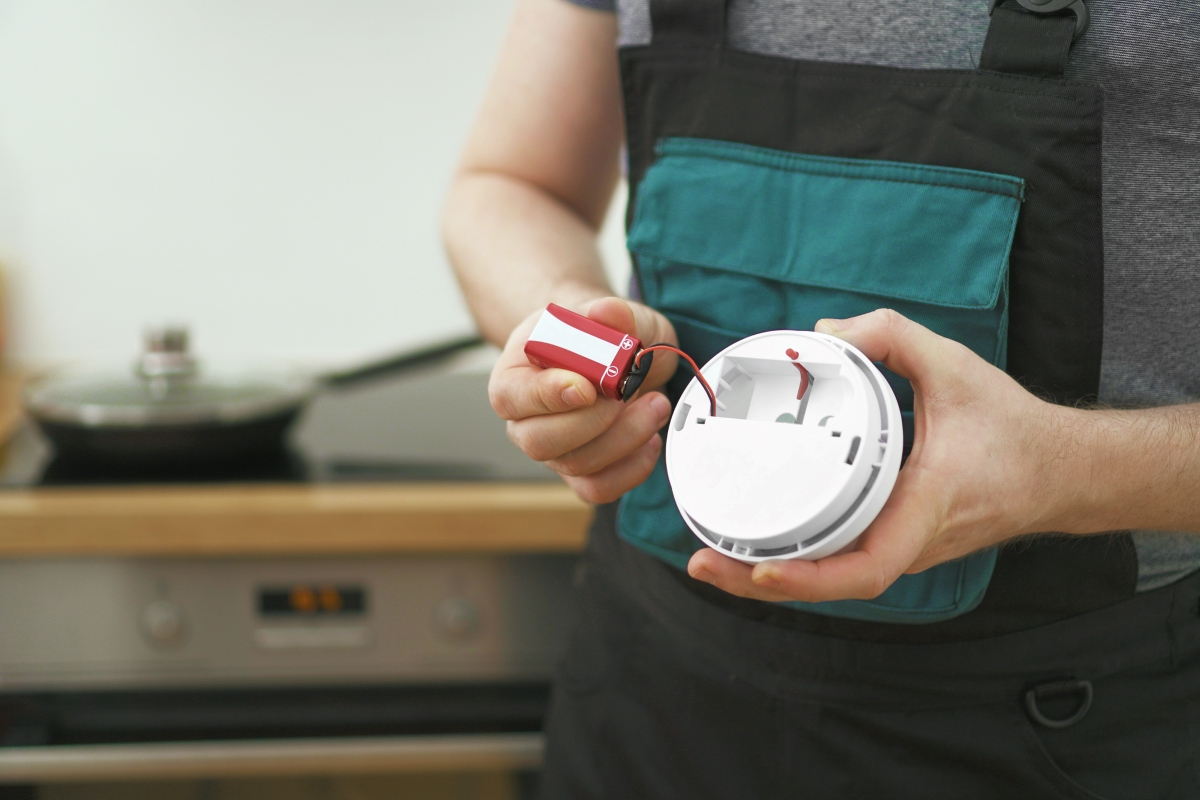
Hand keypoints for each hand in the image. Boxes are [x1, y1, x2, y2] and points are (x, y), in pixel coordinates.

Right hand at [490, 297, 678, 503]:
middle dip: (592, 423)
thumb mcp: (614, 314)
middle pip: (539, 442)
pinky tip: (650, 440)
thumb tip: (607, 312)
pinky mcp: (582, 472)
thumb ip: (614, 312)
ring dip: (622, 439)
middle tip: (627, 395)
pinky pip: (597, 488)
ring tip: (654, 405)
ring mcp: (553, 450)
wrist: (615, 354)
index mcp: (514, 374)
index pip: (512, 397)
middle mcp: (525, 419)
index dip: (548, 396)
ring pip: (575, 465)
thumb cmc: (602, 334)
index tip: (587, 386)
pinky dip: (630, 470)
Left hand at [687, 308, 1073, 602]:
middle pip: (828, 584)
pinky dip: (794, 563)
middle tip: (701, 563)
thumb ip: (892, 335)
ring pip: (829, 581)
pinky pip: (839, 564)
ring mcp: (903, 551)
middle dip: (759, 583)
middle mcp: (911, 542)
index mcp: (926, 507)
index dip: (811, 577)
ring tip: (710, 562)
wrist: (1061, 474)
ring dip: (768, 579)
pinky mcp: (897, 545)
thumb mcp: (956, 365)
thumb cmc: (1012, 427)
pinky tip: (751, 550)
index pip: (869, 567)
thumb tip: (823, 331)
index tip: (761, 568)